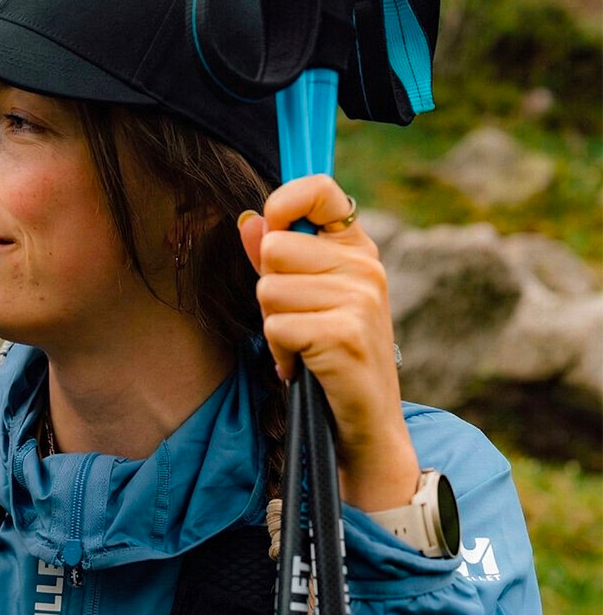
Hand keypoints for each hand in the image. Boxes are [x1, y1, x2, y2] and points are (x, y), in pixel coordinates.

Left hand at [237, 175, 418, 510]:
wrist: (366, 425)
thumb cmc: (331, 358)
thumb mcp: (308, 299)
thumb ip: (278, 258)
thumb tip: (249, 220)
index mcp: (357, 249)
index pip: (318, 189)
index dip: (283, 205)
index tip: (276, 235)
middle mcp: (364, 267)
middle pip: (273, 248)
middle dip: (268, 290)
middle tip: (296, 320)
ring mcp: (359, 299)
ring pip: (268, 289)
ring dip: (273, 325)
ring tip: (301, 346)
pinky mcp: (345, 334)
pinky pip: (275, 327)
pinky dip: (278, 353)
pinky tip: (300, 366)